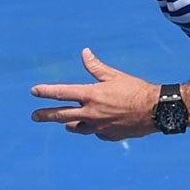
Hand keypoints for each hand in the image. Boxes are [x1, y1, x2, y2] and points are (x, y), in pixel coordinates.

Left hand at [30, 49, 159, 139]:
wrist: (155, 111)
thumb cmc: (136, 90)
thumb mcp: (114, 76)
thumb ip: (95, 67)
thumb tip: (84, 53)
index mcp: (91, 95)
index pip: (61, 93)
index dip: (45, 92)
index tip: (33, 91)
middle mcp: (91, 113)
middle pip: (61, 115)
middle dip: (45, 115)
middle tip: (34, 116)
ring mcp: (98, 127)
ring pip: (77, 127)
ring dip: (69, 124)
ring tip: (64, 123)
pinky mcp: (108, 136)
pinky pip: (96, 132)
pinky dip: (94, 127)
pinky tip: (97, 125)